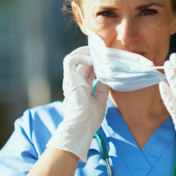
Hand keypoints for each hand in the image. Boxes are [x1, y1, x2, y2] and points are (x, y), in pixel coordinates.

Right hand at [47, 46, 109, 161]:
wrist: (82, 126)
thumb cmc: (90, 119)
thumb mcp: (100, 101)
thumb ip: (102, 88)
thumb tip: (107, 78)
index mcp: (82, 87)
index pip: (88, 70)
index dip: (96, 62)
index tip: (106, 57)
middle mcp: (75, 82)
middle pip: (83, 63)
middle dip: (93, 54)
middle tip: (104, 50)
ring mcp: (71, 80)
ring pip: (74, 58)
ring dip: (85, 52)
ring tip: (96, 51)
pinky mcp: (69, 79)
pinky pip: (70, 61)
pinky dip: (80, 56)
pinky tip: (91, 60)